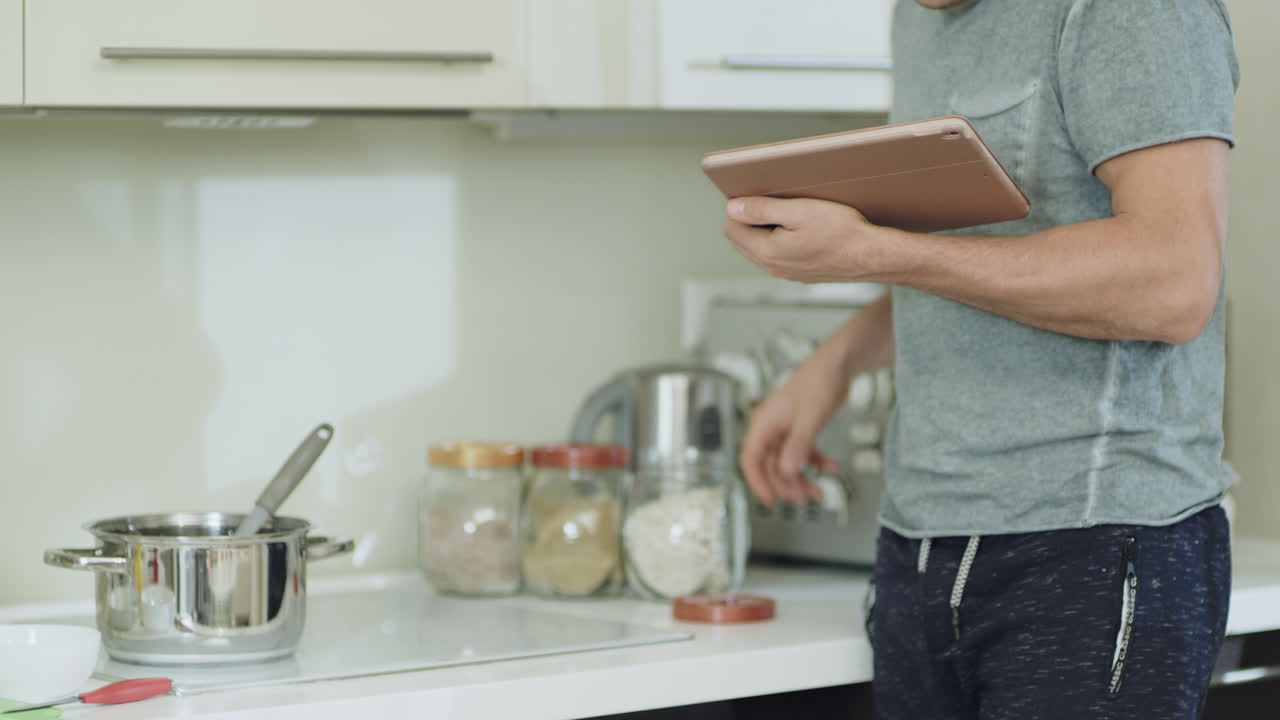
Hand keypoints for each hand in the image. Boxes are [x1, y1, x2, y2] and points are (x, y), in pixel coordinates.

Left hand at [722, 196, 890, 283]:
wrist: (872, 256)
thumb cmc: (841, 232)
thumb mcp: (799, 211)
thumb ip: (761, 209)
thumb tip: (732, 208)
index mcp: (767, 252)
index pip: (731, 228)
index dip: (739, 207)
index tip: (757, 195)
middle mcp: (773, 267)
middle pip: (741, 239)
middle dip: (750, 218)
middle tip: (773, 201)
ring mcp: (786, 273)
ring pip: (759, 247)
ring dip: (766, 229)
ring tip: (790, 213)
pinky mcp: (800, 273)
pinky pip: (778, 254)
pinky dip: (782, 239)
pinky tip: (802, 229)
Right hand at [740, 343, 848, 506]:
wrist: (838, 365)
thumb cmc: (818, 382)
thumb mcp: (808, 418)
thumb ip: (797, 446)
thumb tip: (787, 471)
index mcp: (764, 424)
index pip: (751, 460)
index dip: (757, 482)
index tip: (770, 500)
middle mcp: (772, 429)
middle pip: (771, 466)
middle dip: (786, 484)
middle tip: (803, 497)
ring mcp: (787, 431)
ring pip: (788, 464)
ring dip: (802, 478)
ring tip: (818, 491)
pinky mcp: (802, 430)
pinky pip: (804, 454)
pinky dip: (817, 463)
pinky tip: (831, 468)